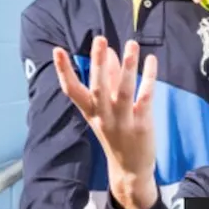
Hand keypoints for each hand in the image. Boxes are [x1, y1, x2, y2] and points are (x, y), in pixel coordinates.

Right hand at [54, 37, 159, 208]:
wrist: (129, 169)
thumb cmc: (115, 133)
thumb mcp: (105, 109)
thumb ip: (108, 80)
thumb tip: (110, 52)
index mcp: (90, 111)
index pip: (72, 90)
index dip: (63, 71)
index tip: (57, 50)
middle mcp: (103, 116)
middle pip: (98, 87)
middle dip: (98, 63)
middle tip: (100, 39)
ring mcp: (122, 121)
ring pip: (123, 91)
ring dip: (127, 67)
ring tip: (131, 44)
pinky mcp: (141, 125)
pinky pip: (144, 98)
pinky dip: (149, 79)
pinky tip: (151, 60)